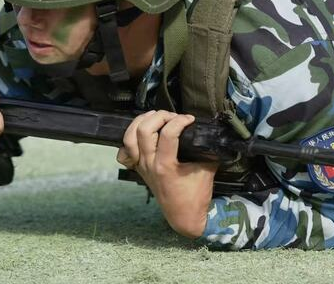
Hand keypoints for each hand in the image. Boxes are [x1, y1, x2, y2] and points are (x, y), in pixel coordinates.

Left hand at [118, 111, 217, 238]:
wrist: (184, 216)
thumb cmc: (196, 196)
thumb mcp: (207, 169)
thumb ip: (207, 149)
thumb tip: (208, 131)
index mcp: (166, 166)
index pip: (168, 133)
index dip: (180, 120)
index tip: (190, 119)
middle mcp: (149, 165)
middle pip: (144, 130)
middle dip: (160, 116)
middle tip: (174, 117)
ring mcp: (141, 166)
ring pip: (129, 137)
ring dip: (142, 122)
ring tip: (156, 117)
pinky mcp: (138, 168)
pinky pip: (124, 151)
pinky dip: (130, 139)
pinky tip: (142, 133)